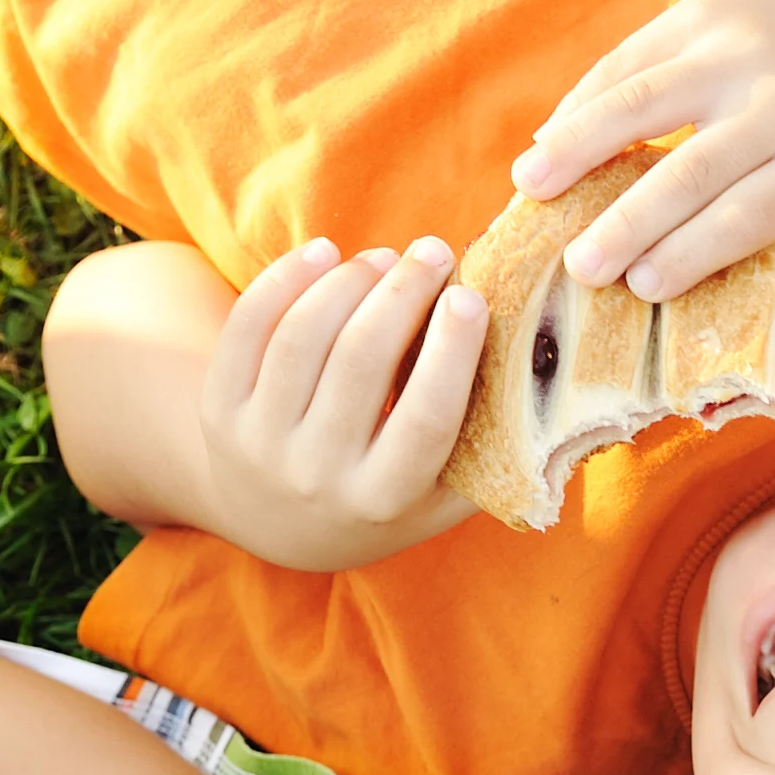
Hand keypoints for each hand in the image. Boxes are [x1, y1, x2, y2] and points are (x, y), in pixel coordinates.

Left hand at [196, 237, 490, 566]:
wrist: (275, 523)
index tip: (471, 297)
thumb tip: (555, 371)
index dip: (450, 354)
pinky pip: (249, 326)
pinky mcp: (218, 410)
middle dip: (403, 292)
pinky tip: (326, 254)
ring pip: (305, 335)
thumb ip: (495, 449)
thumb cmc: (384, 496)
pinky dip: (288, 278)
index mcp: (382, 500)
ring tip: (385, 258)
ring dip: (352, 280)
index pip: (424, 420)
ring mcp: (259, 443)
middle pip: (360, 362)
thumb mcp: (440, 498)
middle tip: (434, 252)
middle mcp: (315, 476)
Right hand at [512, 0, 774, 299]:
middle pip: (690, 170)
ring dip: (577, 146)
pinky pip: (626, 60)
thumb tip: (661, 271)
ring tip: (530, 186)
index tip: (641, 287)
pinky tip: (547, 139)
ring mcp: (732, 50)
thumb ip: (763, 218)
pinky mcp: (696, 14)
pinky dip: (581, 102)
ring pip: (641, 101)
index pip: (746, 215)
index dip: (690, 252)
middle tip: (579, 268)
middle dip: (629, 223)